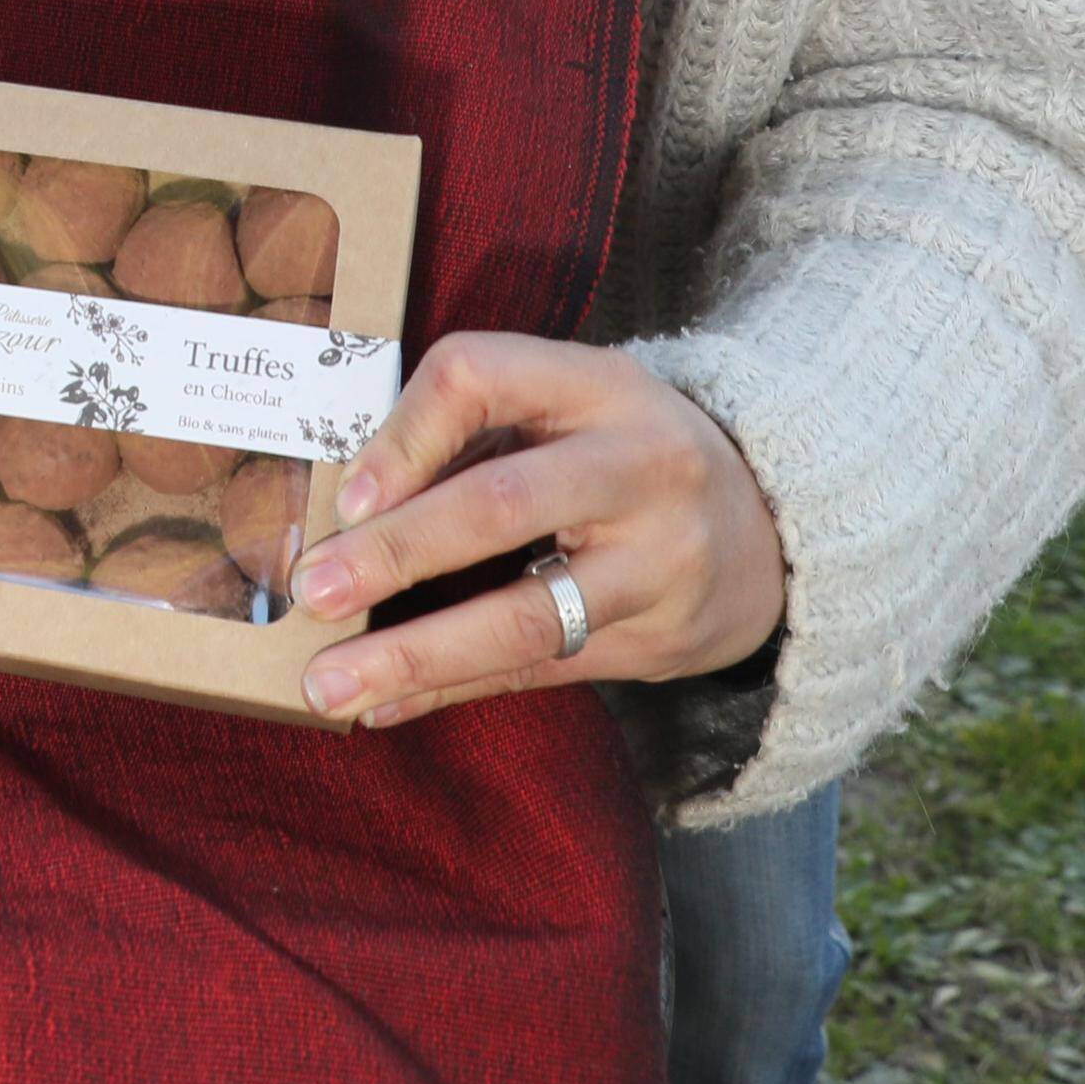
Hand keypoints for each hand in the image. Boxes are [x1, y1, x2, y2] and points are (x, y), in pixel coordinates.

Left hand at [289, 331, 783, 728]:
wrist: (772, 530)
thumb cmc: (620, 454)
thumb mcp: (567, 405)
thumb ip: (470, 435)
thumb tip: (338, 507)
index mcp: (599, 384)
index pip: (480, 377)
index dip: (402, 435)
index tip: (342, 497)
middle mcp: (640, 466)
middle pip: (502, 504)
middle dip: (397, 552)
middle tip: (313, 592)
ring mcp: (658, 564)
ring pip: (525, 616)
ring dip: (416, 654)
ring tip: (327, 683)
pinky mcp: (657, 643)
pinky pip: (537, 672)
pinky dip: (450, 691)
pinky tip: (382, 706)